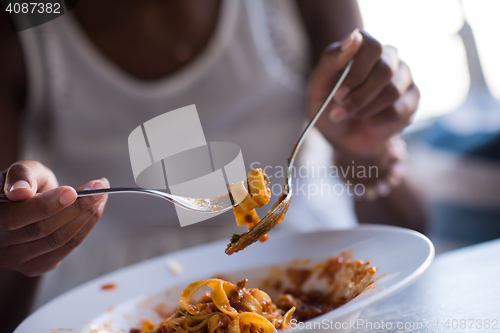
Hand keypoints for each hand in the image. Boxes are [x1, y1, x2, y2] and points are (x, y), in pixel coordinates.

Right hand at [0, 160, 108, 275]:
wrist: (25, 203)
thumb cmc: (24, 184)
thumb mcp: (22, 171)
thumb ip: (21, 175)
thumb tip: (22, 191)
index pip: (17, 216)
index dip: (47, 205)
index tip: (72, 191)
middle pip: (43, 230)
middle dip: (77, 207)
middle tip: (100, 188)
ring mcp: (14, 259)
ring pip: (58, 241)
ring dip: (86, 217)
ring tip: (101, 196)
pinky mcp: (33, 266)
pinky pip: (65, 250)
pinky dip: (85, 228)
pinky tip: (94, 211)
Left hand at [308, 29, 419, 158]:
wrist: (339, 132)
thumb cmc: (327, 103)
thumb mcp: (318, 83)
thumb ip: (333, 58)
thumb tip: (355, 36)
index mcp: (365, 46)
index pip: (372, 47)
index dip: (356, 73)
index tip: (338, 95)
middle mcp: (389, 56)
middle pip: (384, 70)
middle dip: (359, 97)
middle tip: (340, 111)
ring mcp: (404, 77)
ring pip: (393, 91)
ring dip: (366, 109)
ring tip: (352, 114)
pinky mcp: (412, 99)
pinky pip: (399, 110)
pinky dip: (376, 120)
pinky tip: (366, 120)